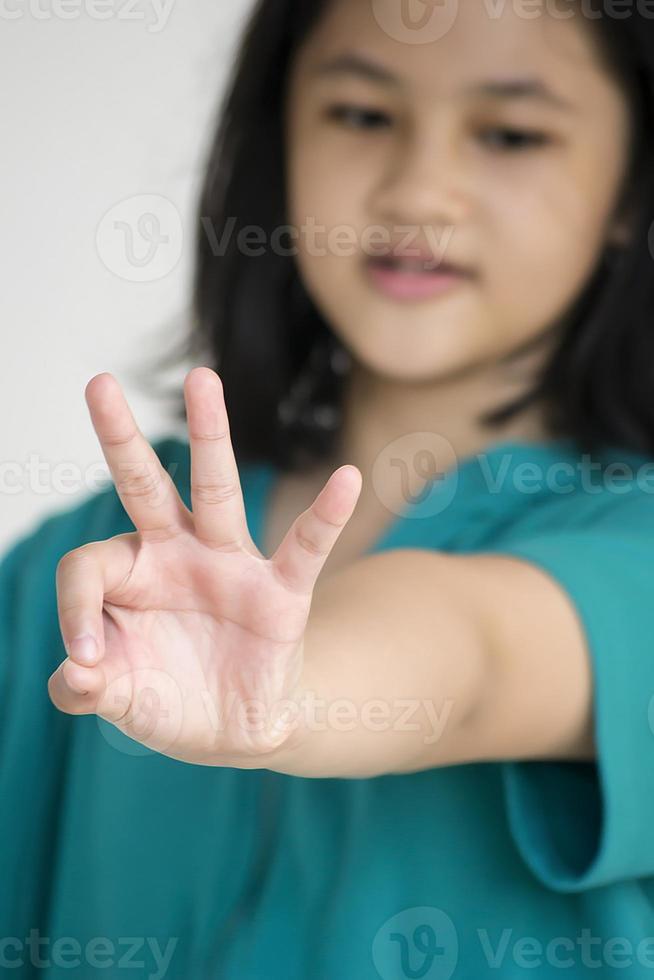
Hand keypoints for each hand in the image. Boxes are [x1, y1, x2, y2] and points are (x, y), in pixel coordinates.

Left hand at [48, 368, 361, 765]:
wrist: (233, 730)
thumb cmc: (170, 699)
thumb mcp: (120, 699)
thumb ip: (84, 689)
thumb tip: (71, 675)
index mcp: (131, 576)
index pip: (88, 566)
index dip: (75, 612)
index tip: (83, 664)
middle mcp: (177, 555)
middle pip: (144, 485)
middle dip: (121, 438)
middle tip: (98, 383)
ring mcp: (230, 566)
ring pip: (217, 491)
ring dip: (208, 435)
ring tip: (202, 379)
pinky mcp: (281, 592)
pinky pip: (305, 546)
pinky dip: (327, 515)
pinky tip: (347, 478)